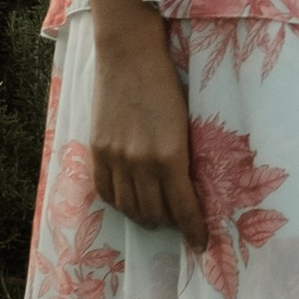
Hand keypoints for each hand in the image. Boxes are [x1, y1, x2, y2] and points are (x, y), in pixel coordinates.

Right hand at [89, 10, 209, 245]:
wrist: (129, 54)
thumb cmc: (167, 83)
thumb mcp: (185, 123)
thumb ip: (183, 158)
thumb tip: (186, 189)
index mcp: (171, 156)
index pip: (183, 208)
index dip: (194, 230)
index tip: (201, 244)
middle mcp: (141, 163)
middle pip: (155, 213)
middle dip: (170, 223)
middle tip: (179, 223)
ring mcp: (115, 158)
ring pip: (130, 207)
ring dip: (145, 216)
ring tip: (156, 214)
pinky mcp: (97, 150)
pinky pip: (106, 192)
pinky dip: (120, 202)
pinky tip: (129, 200)